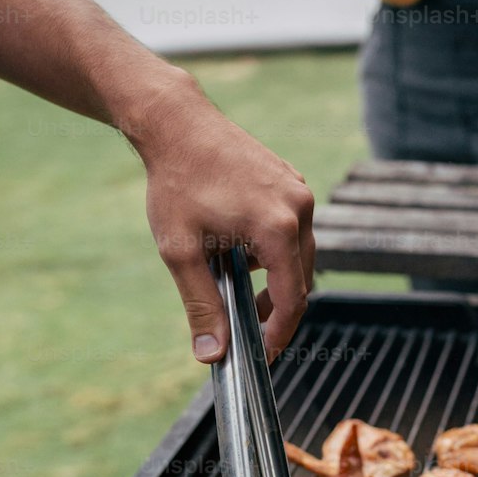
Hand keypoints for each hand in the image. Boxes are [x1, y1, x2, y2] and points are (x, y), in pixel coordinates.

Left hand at [129, 71, 314, 363]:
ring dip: (273, 274)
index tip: (263, 353)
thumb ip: (201, 303)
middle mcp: (298, 208)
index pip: (293, 297)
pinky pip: (292, 227)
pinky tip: (237, 245)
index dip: (280, 332)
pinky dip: (273, 247)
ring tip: (232, 277)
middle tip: (245, 324)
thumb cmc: (175, 183)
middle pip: (302, 277)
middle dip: (276, 306)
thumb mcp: (180, 251)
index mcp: (277, 227)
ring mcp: (298, 191)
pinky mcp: (290, 181)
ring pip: (298, 252)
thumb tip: (211, 354)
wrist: (176, 123)